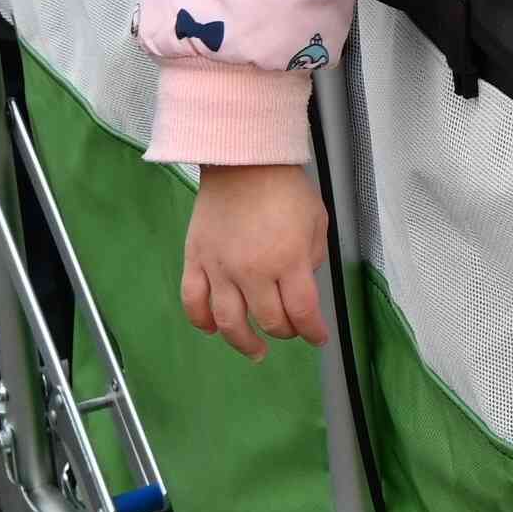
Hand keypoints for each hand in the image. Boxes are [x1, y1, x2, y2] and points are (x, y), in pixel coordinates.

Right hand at [182, 164, 330, 355]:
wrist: (243, 162)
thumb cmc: (285, 189)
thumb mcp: (316, 223)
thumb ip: (311, 259)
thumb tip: (302, 284)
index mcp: (288, 260)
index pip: (302, 312)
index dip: (313, 332)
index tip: (319, 338)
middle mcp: (252, 271)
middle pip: (269, 320)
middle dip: (285, 331)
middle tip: (290, 331)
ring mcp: (220, 268)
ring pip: (228, 321)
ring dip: (243, 341)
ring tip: (255, 350)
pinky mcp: (195, 260)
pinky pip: (193, 301)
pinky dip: (201, 320)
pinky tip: (212, 329)